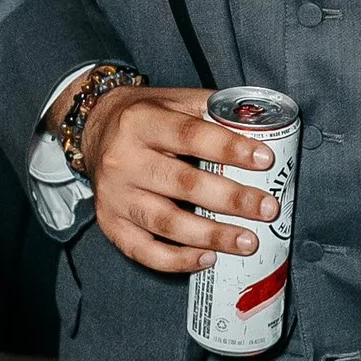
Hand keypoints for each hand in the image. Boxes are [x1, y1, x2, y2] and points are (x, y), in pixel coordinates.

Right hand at [82, 86, 276, 276]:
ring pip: (166, 222)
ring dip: (211, 235)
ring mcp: (114, 196)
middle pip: (182, 184)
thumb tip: (258, 124)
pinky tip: (208, 259)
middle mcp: (123, 160)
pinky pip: (144, 251)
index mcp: (142, 122)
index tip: (264, 159)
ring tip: (246, 242)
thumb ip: (211, 110)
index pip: (190, 135)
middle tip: (267, 209)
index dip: (229, 148)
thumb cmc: (144, 117)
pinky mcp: (110, 223)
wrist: (93, 129)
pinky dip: (177, 260)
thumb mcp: (172, 100)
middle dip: (231, 199)